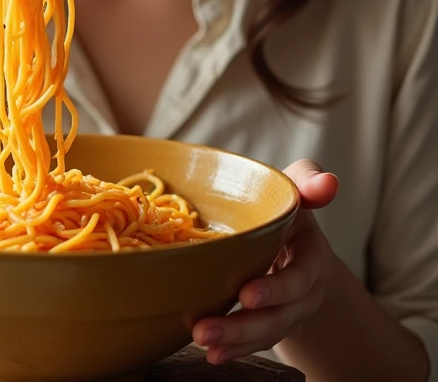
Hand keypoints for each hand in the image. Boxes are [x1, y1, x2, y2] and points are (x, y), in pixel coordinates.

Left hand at [191, 159, 338, 364]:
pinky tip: (213, 353)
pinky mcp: (275, 324)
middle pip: (281, 315)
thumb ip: (309, 180)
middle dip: (244, 326)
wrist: (293, 237)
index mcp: (313, 255)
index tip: (247, 294)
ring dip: (235, 342)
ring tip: (203, 341)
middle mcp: (307, 291)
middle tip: (206, 329)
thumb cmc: (287, 205)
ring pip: (268, 333)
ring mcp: (292, 312)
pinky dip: (236, 349)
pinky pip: (258, 342)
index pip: (300, 277)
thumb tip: (329, 182)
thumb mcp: (297, 187)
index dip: (277, 288)